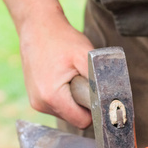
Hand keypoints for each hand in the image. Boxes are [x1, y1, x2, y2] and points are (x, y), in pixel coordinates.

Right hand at [19, 13, 92, 127]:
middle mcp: (41, 104)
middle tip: (83, 80)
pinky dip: (65, 97)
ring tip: (72, 77)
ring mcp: (36, 102)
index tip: (97, 94)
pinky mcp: (35, 99)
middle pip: (75, 118)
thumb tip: (111, 99)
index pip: (82, 121)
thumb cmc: (62, 39)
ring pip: (67, 113)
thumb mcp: (85, 55)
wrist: (37, 26)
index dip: (94, 111)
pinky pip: (59, 107)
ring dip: (74, 100)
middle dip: (84, 104)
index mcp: (52, 97)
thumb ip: (98, 80)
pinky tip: (64, 79)